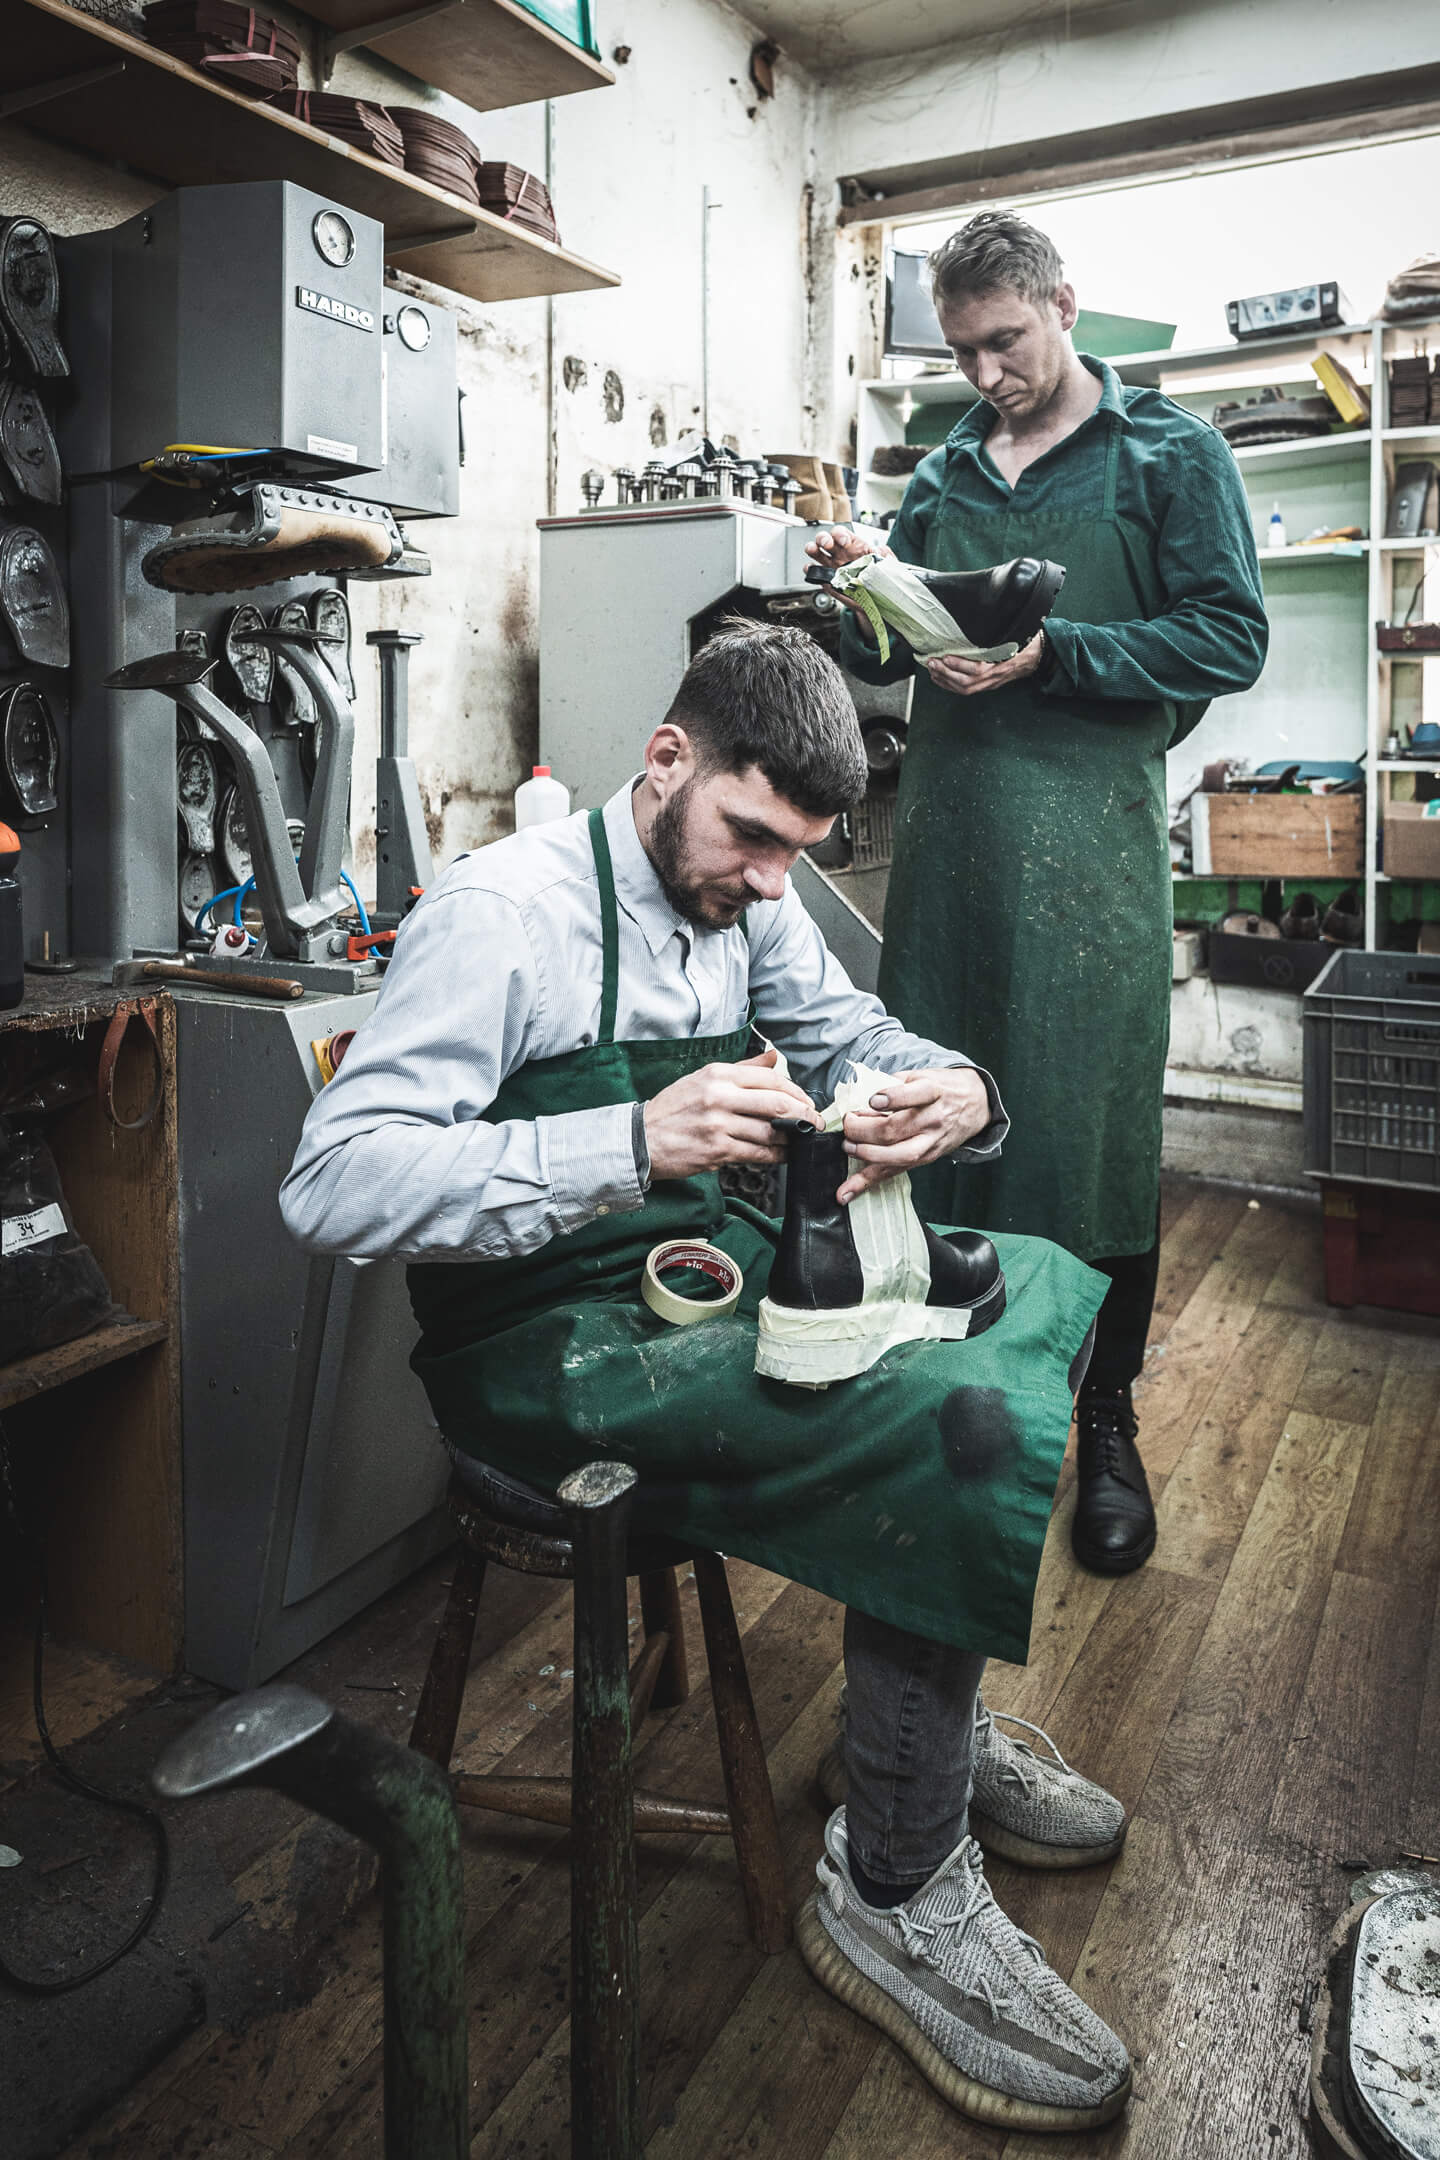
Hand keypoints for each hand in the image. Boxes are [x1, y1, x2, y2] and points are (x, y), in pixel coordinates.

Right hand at [644, 1046, 817, 1181]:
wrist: (641, 1138)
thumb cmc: (673, 1109)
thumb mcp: (703, 1078)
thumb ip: (743, 1068)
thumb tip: (773, 1057)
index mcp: (718, 1074)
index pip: (770, 1079)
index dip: (796, 1092)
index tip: (807, 1102)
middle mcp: (719, 1096)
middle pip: (777, 1104)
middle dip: (804, 1115)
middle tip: (814, 1122)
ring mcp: (718, 1124)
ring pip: (770, 1132)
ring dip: (790, 1139)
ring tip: (797, 1140)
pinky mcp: (716, 1150)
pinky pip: (756, 1153)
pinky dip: (774, 1156)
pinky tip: (781, 1155)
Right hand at [805, 529, 892, 622]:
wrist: (876, 601)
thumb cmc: (880, 579)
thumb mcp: (888, 565)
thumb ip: (885, 555)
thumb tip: (879, 549)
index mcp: (853, 546)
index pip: (842, 533)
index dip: (840, 534)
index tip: (845, 542)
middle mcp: (839, 553)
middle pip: (825, 538)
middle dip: (823, 538)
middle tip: (827, 544)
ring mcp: (831, 566)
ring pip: (816, 551)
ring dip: (812, 548)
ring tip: (814, 550)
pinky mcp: (826, 580)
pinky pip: (814, 572)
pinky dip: (810, 570)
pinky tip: (812, 570)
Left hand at [836, 1067, 991, 1204]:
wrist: (976, 1104)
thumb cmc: (941, 1087)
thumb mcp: (921, 1074)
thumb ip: (892, 1083)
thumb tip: (859, 1096)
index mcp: (933, 1091)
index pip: (915, 1095)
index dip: (892, 1098)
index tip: (872, 1100)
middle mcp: (934, 1119)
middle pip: (896, 1129)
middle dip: (863, 1130)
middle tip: (848, 1124)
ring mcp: (931, 1142)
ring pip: (898, 1156)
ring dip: (866, 1154)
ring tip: (848, 1147)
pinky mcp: (926, 1159)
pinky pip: (894, 1172)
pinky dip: (867, 1183)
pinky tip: (847, 1191)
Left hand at [924, 632, 1043, 696]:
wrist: (1037, 657)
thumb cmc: (1026, 642)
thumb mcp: (1015, 632)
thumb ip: (998, 629)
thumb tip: (984, 614)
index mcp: (1002, 663)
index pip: (978, 669)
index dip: (960, 665)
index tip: (946, 656)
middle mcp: (995, 676)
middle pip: (967, 682)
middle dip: (946, 673)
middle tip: (932, 662)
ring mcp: (991, 683)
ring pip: (965, 689)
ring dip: (945, 680)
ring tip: (932, 670)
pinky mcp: (988, 685)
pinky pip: (966, 690)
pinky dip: (950, 685)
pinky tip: (940, 678)